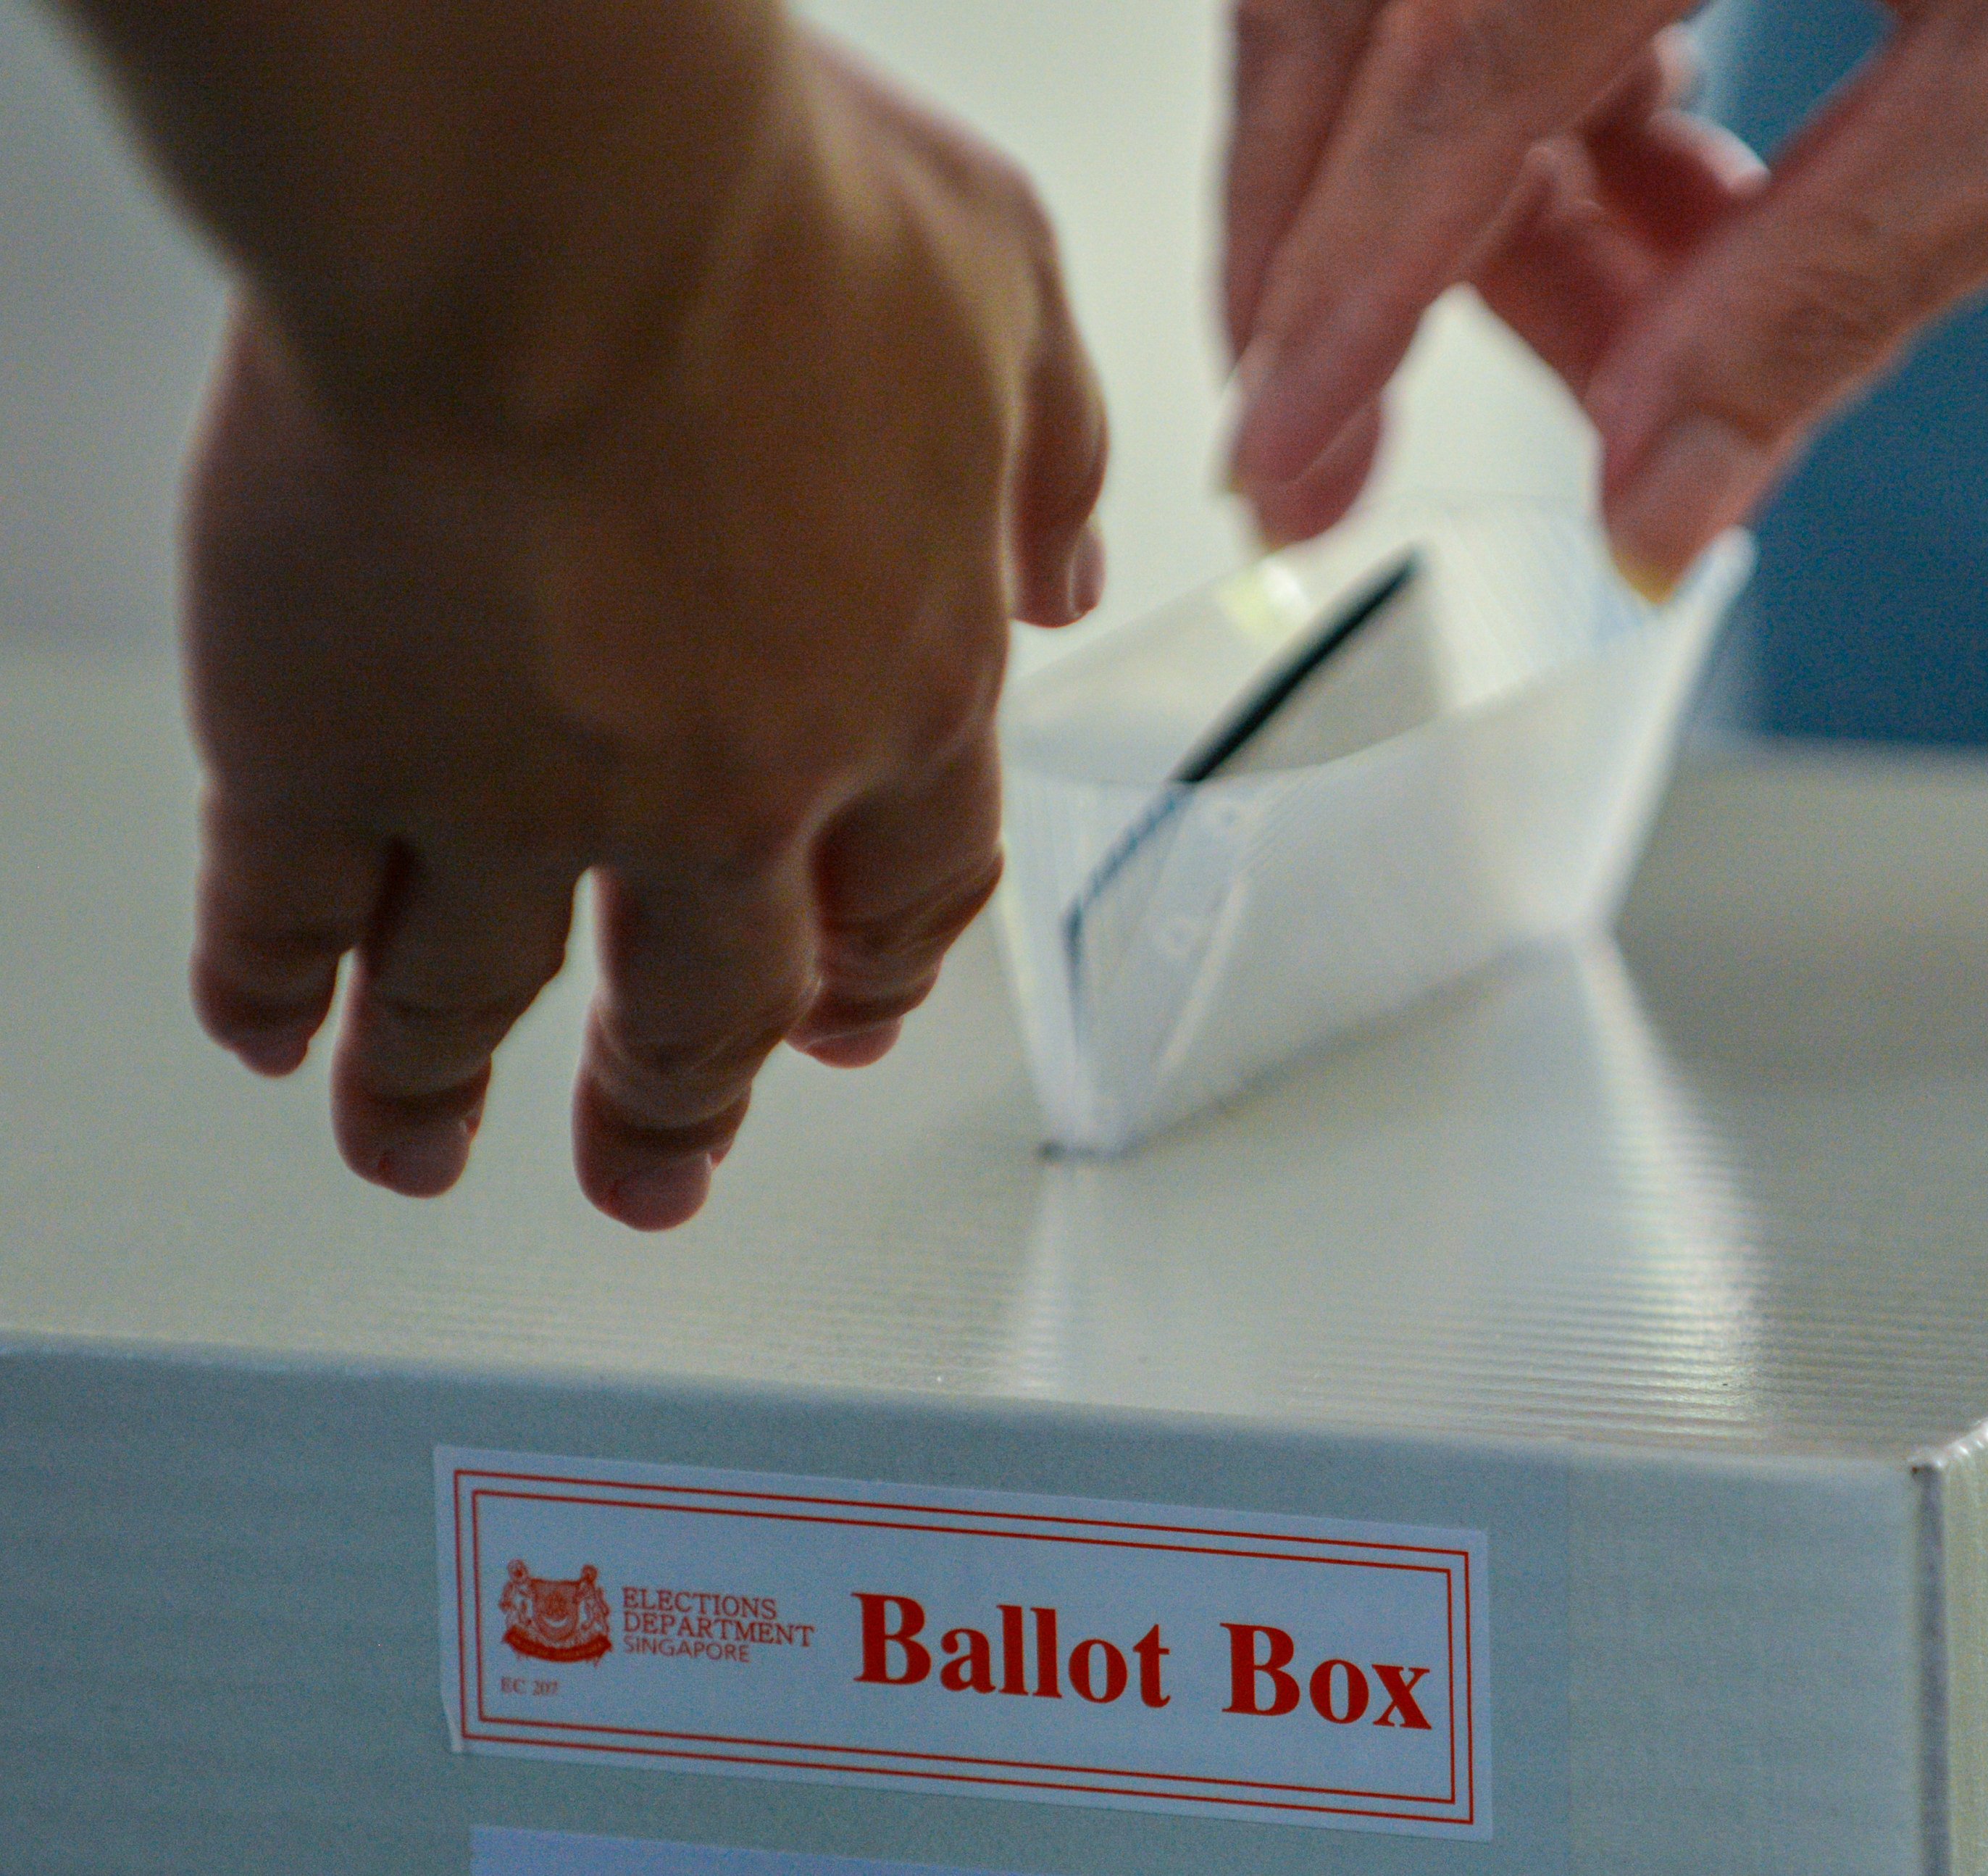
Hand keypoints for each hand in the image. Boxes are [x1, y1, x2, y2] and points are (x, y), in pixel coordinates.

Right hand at [181, 36, 1106, 1228]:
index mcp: (902, 682)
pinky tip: (269, 1025)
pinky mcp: (326, 752)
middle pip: (708, 999)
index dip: (871, 972)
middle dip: (677, 1101)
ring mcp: (519, 790)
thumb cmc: (771, 209)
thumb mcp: (1001, 300)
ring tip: (423, 1148)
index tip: (841, 1025)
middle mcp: (727, 782)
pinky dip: (278, 988)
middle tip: (653, 1168)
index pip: (910, 888)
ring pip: (481, 996)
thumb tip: (1065, 571)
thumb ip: (1046, 457)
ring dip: (445, 1089)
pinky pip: (294, 915)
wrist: (556, 195)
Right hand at [1221, 0, 1987, 586]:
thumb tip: (1656, 493)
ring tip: (1632, 301)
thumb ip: (1834, 290)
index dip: (1352, 295)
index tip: (1286, 459)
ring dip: (1463, 169)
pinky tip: (1659, 167)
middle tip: (1379, 427)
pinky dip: (1534, 66)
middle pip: (1368, 9)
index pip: (1457, 72)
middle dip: (1361, 241)